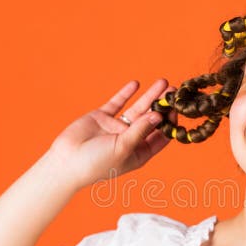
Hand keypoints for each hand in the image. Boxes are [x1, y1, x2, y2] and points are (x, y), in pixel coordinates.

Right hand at [48, 78, 176, 187]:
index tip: (179, 109)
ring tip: (163, 82)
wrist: (66, 162)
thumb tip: (159, 116)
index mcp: (140, 152)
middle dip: (163, 105)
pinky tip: (136, 84)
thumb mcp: (123, 148)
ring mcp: (116, 127)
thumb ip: (141, 131)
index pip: (161, 136)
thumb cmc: (96, 164)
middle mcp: (130, 139)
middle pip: (152, 119)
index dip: (171, 123)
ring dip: (150, 96)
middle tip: (175, 91)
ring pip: (138, 108)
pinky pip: (117, 103)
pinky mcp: (102, 117)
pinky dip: (126, 93)